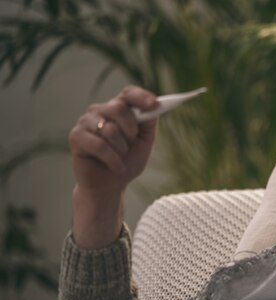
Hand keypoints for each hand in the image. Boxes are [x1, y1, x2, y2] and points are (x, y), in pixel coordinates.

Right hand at [68, 86, 157, 248]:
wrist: (109, 185)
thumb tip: (155, 106)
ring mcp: (85, 122)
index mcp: (117, 108)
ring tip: (120, 157)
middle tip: (130, 144)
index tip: (155, 105)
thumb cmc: (127, 161)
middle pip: (118, 107)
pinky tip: (116, 167)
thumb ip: (149, 123)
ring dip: (122, 149)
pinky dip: (113, 160)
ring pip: (110, 129)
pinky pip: (99, 145)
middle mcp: (99, 110)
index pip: (128, 93)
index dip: (141, 96)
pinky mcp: (76, 137)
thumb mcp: (144, 142)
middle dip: (131, 130)